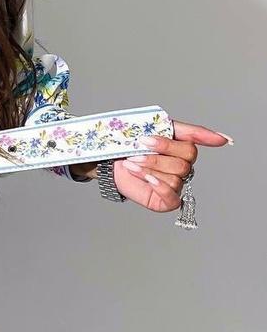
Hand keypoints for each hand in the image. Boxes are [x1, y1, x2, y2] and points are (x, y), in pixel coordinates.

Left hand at [111, 120, 232, 212]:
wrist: (109, 162)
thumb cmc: (133, 146)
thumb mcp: (159, 130)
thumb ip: (190, 132)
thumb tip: (222, 139)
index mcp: (182, 150)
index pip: (191, 146)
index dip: (197, 141)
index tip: (215, 140)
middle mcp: (182, 168)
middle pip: (184, 162)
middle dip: (158, 155)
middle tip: (139, 148)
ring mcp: (175, 185)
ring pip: (175, 177)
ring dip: (150, 168)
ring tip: (133, 163)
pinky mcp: (165, 201)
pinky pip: (172, 197)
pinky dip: (160, 186)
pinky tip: (148, 179)